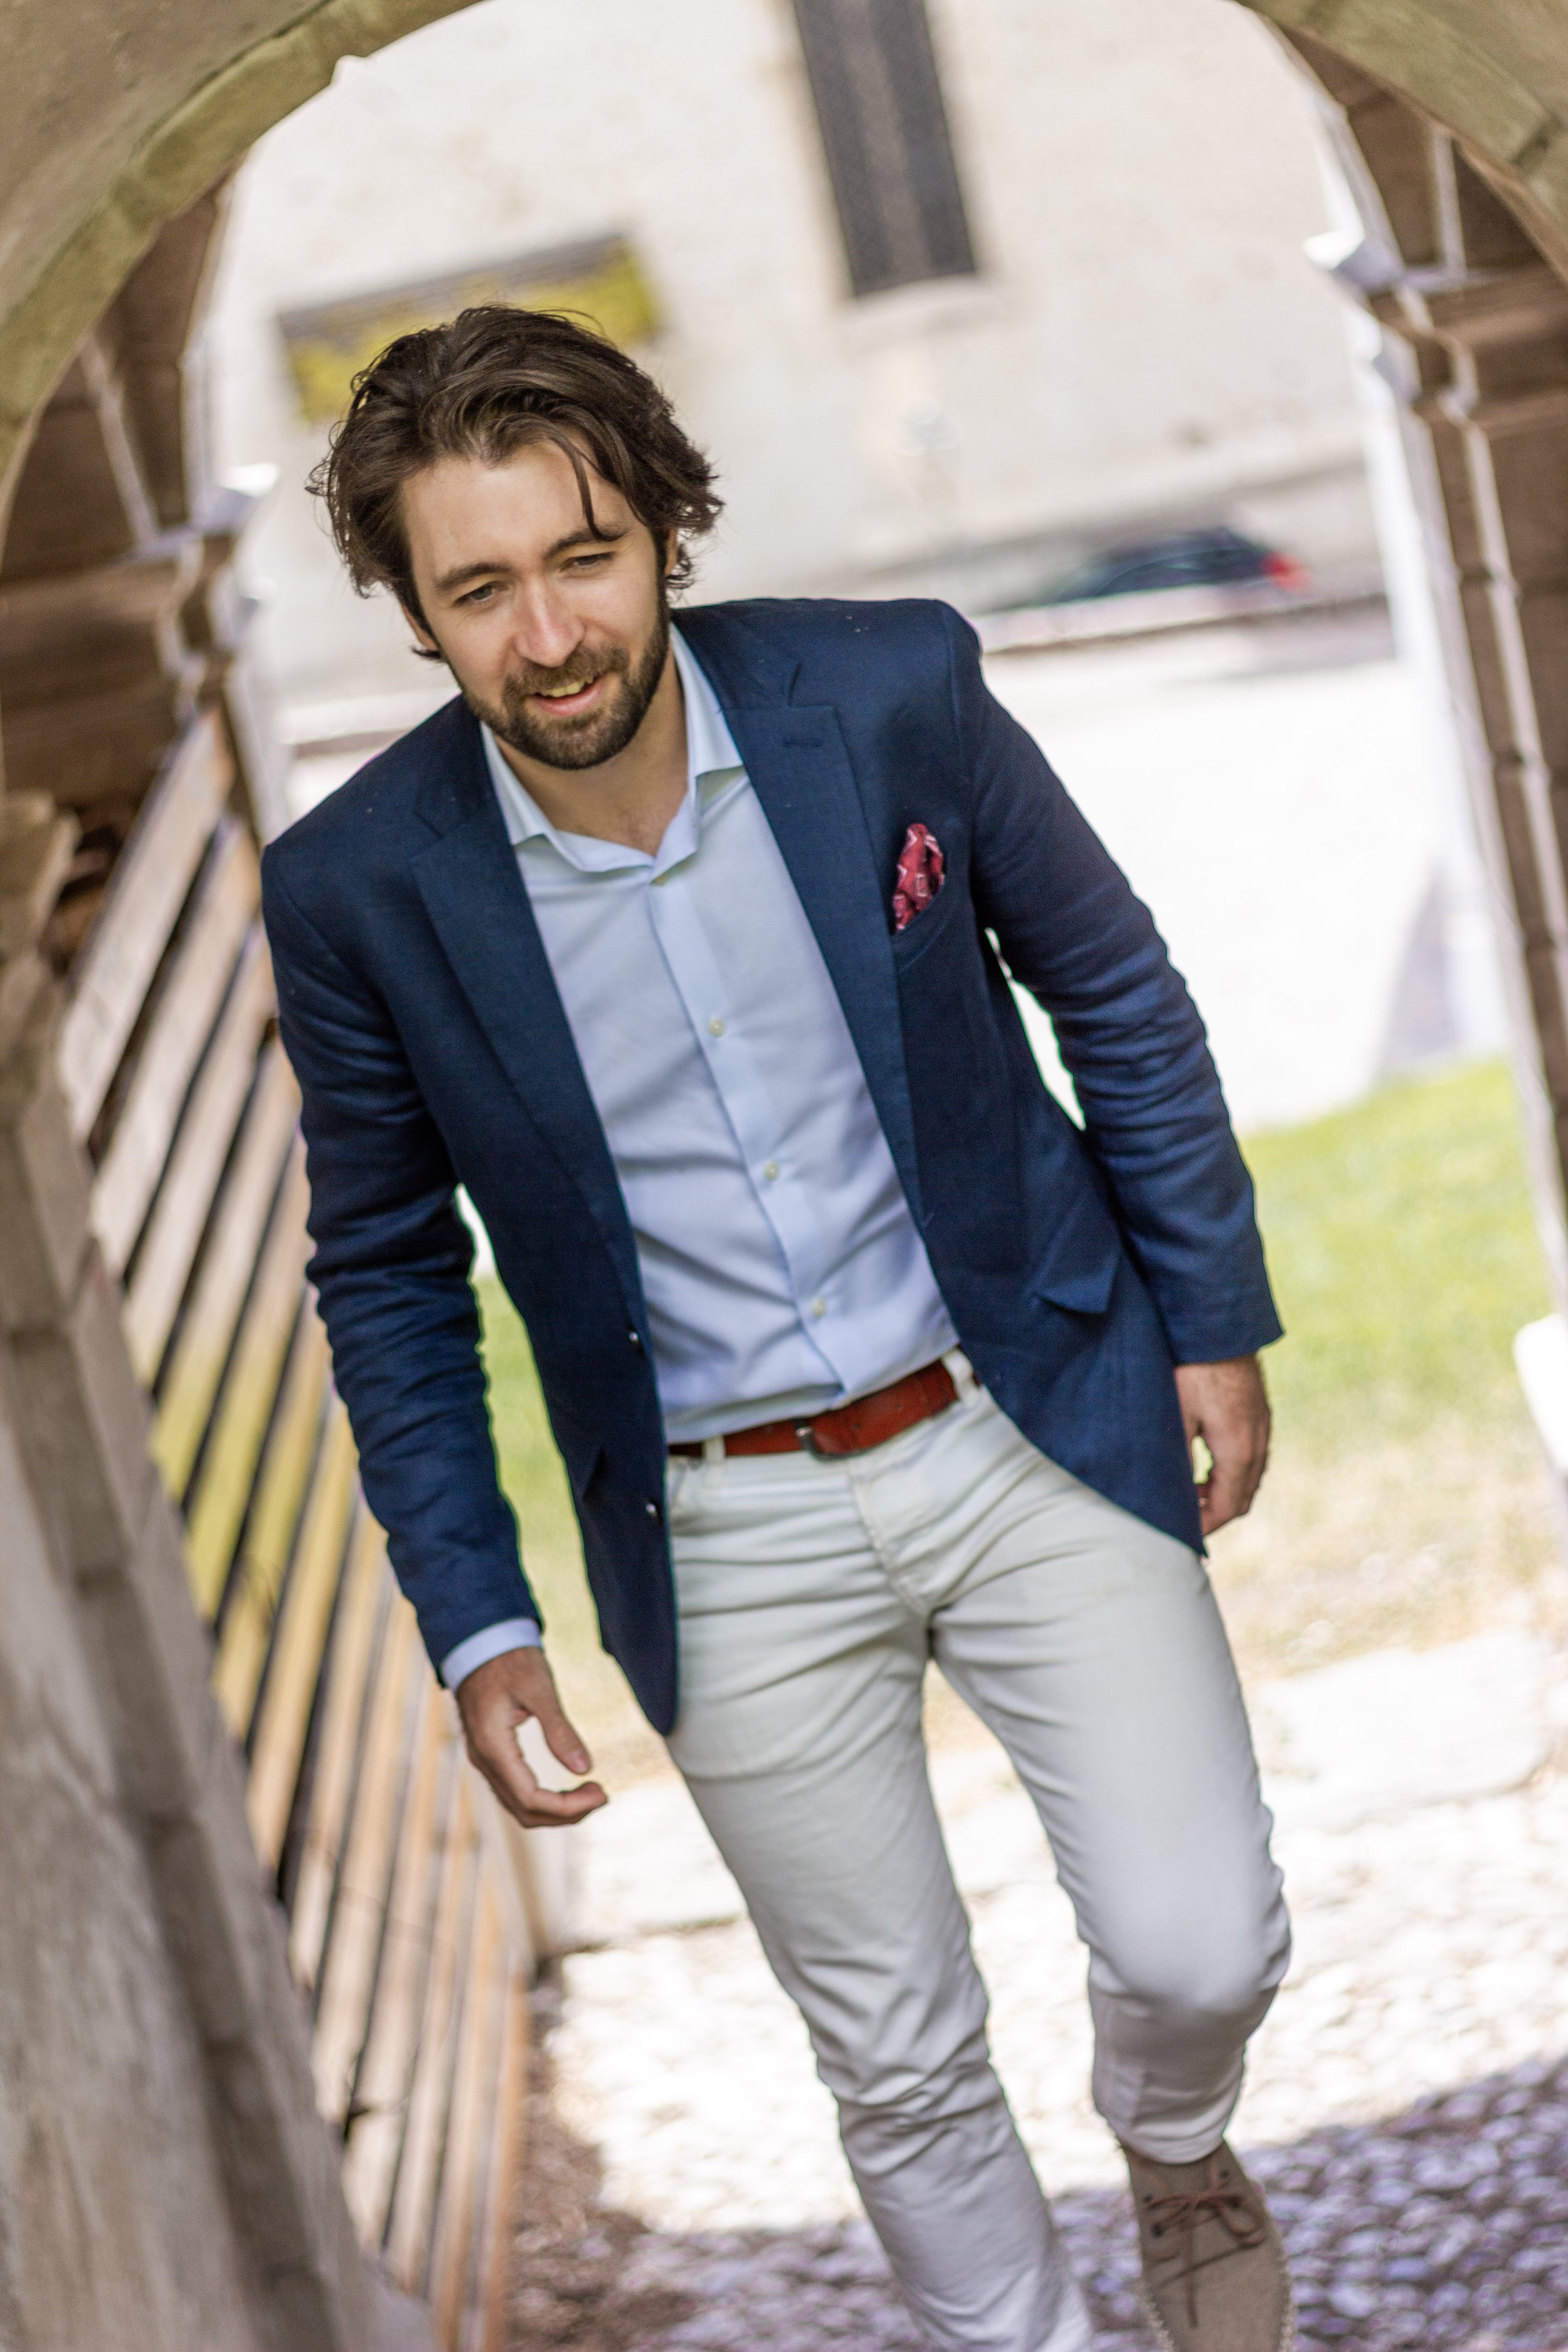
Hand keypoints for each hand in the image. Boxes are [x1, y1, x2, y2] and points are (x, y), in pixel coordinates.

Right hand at [454, 1646, 607, 1828]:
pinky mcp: (490, 1754)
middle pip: (524, 1811)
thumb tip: (585, 1768)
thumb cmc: (510, 1660)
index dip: (568, 1806)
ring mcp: (484, 1759)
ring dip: (555, 1809)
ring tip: (590, 1793)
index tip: (602, 1792)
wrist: (480, 1644)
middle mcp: (483, 1760)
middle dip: (566, 1812)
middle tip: (601, 1794)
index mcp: (493, 1747)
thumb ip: (559, 1729)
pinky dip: (542, 1798)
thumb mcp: (539, 1688)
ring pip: (518, 1805)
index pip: (531, 1798)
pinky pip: (514, 1791)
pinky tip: (566, 1787)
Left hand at [1173, 1354, 1270, 1536]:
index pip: (1228, 1506)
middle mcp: (1257, 1440)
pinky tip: (1207, 1464)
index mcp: (1237, 1448)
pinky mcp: (1258, 1410)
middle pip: (1243, 1496)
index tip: (1183, 1535)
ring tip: (1192, 1494)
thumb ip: (1178, 1461)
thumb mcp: (1175, 1417)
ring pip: (1250, 1476)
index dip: (1206, 1526)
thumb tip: (1176, 1498)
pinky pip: (1252, 1455)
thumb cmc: (1189, 1368)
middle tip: (1186, 1521)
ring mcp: (1262, 1423)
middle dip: (1216, 1514)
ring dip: (1225, 1492)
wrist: (1217, 1322)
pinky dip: (1232, 1471)